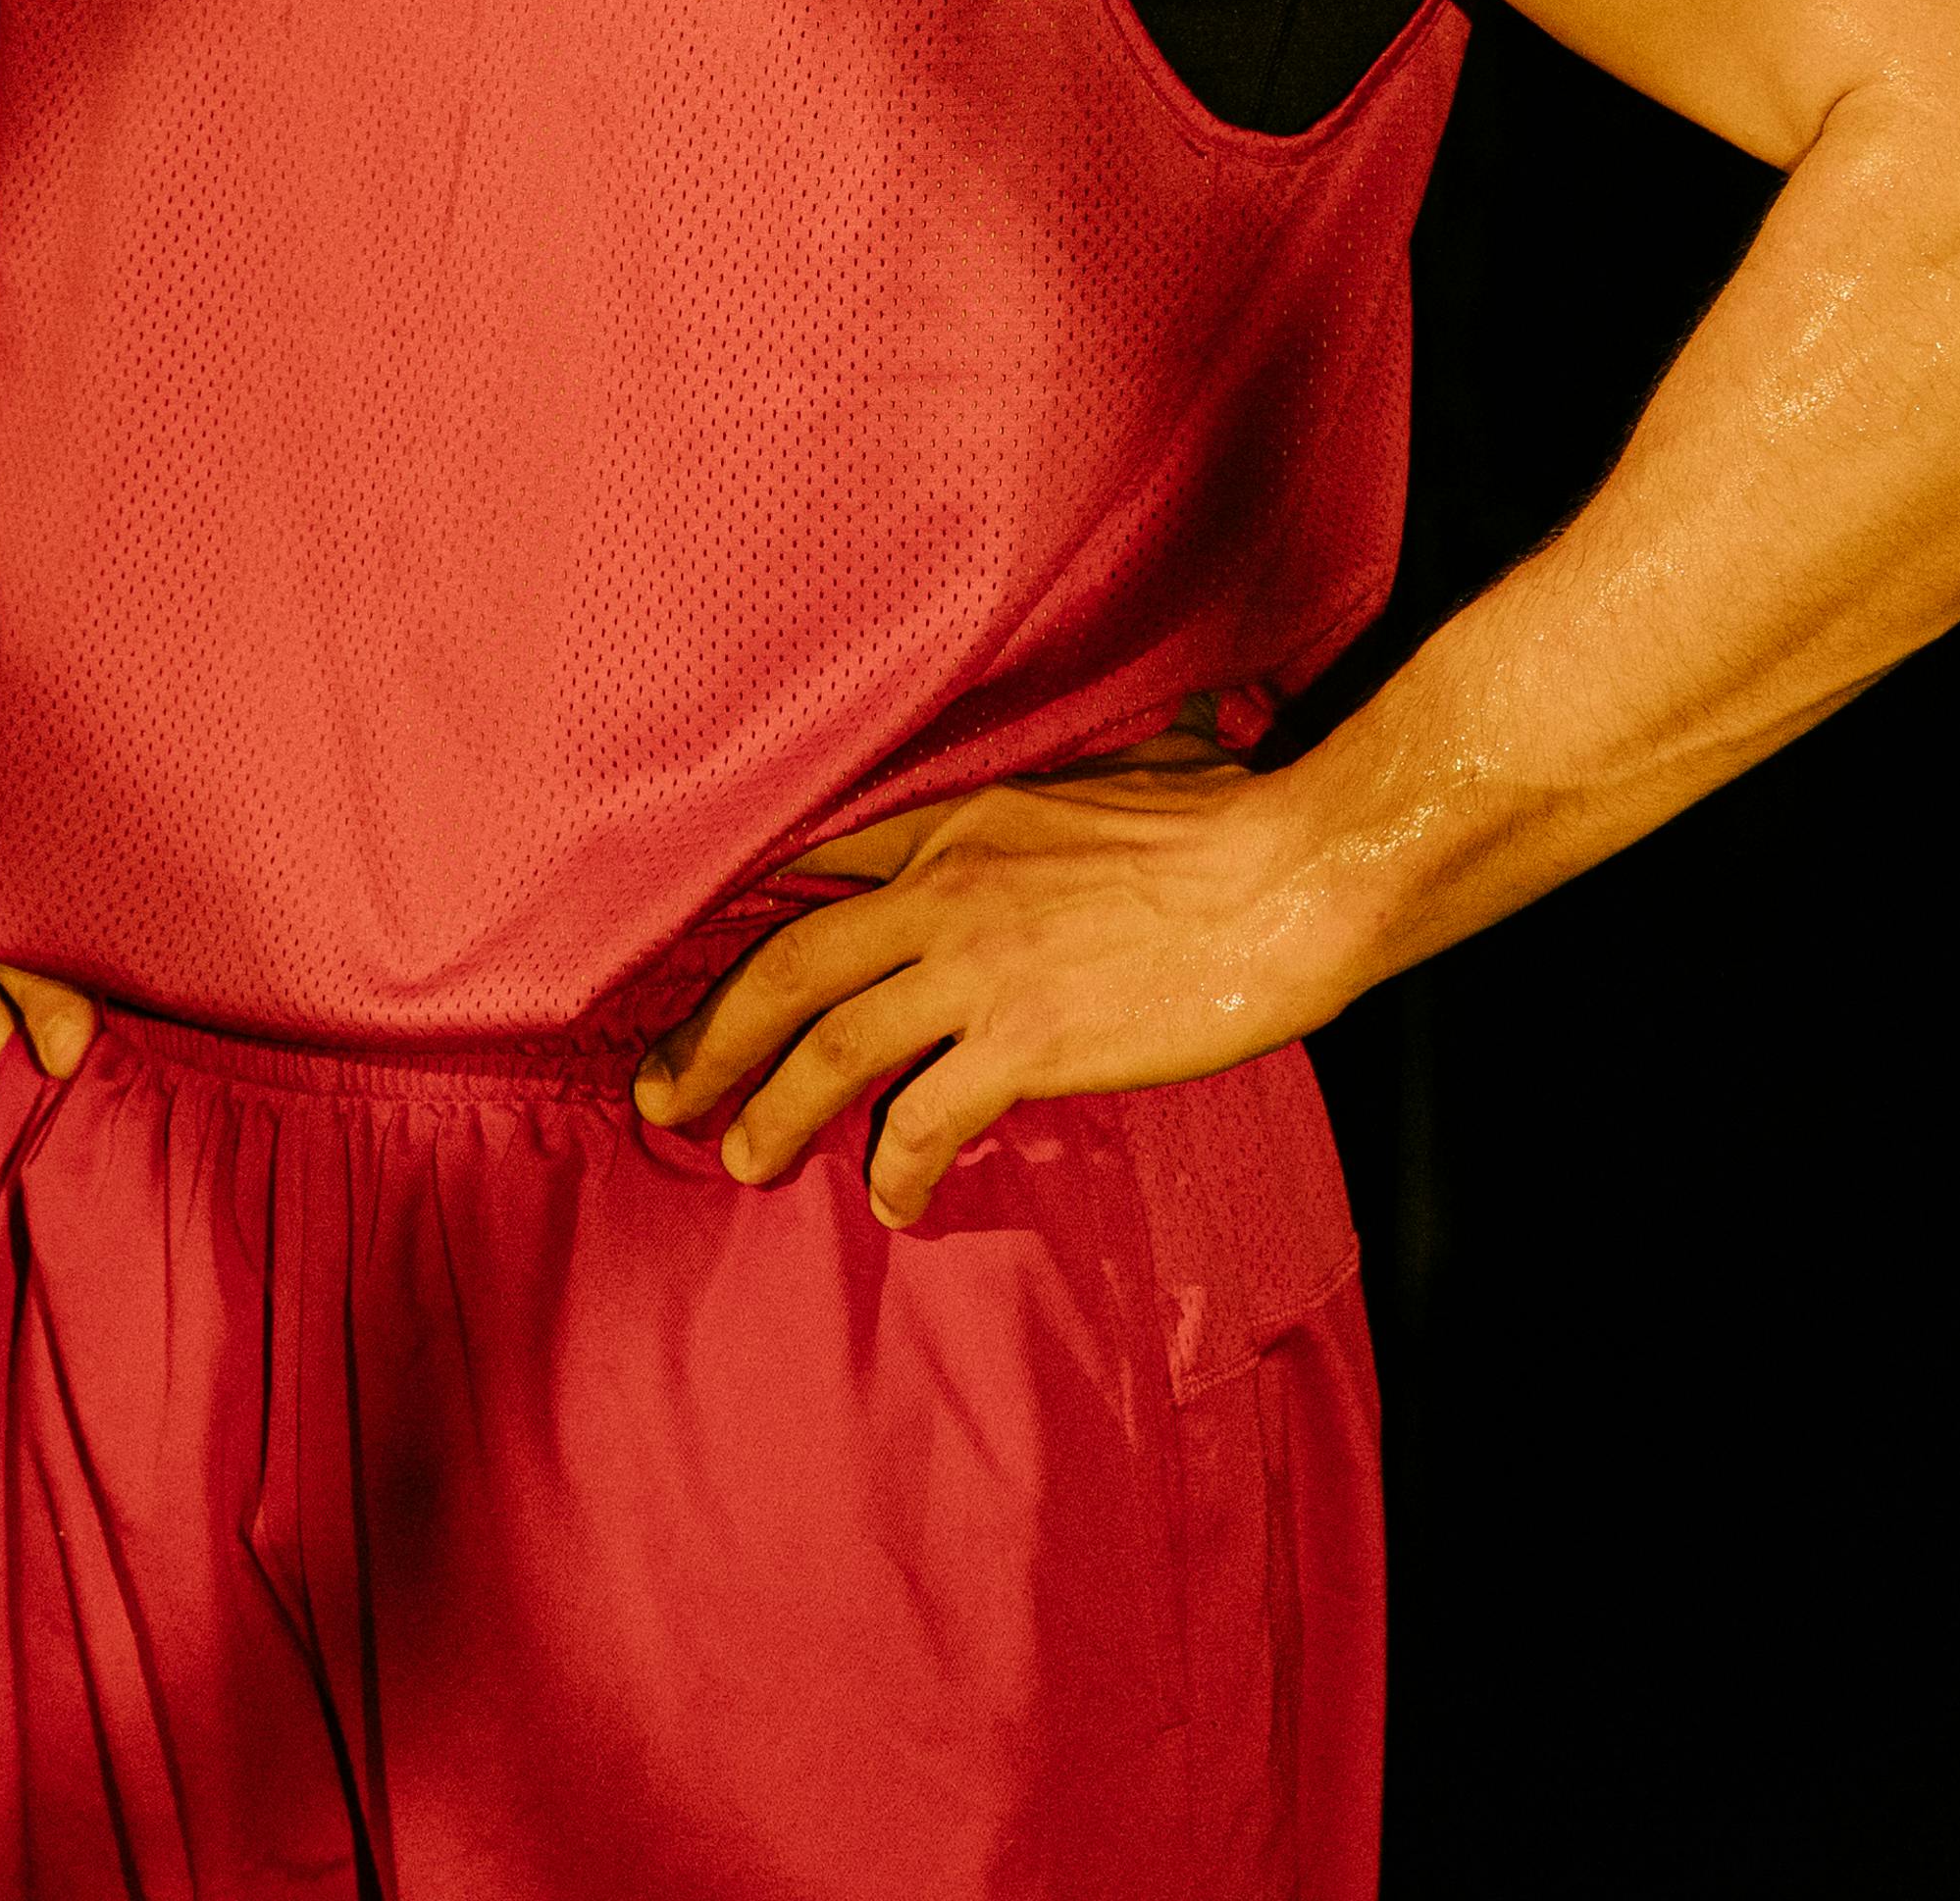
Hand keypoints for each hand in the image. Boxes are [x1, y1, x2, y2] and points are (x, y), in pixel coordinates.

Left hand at [631, 755, 1381, 1228]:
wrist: (1297, 873)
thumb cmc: (1235, 817)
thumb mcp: (1124, 769)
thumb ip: (1074, 785)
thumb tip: (1112, 758)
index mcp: (961, 819)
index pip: (812, 863)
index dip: (740, 922)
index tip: (696, 972)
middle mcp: (946, 889)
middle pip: (785, 966)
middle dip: (710, 1038)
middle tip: (662, 1093)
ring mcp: (981, 968)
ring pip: (829, 1048)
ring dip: (771, 1112)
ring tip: (741, 1160)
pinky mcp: (1028, 1042)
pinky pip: (925, 1119)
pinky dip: (894, 1168)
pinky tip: (892, 1200)